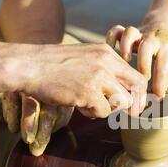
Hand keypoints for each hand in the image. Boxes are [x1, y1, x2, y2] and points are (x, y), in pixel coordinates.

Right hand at [7, 43, 146, 154]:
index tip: (135, 105)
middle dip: (135, 104)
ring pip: (122, 102)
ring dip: (109, 108)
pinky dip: (92, 113)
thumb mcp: (85, 58)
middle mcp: (106, 62)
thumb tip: (124, 93)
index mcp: (107, 53)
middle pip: (138, 88)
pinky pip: (104, 112)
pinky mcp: (88, 92)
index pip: (137, 75)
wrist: (28, 66)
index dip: (139, 93)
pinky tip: (78, 104)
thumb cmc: (54, 66)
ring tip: (90, 103)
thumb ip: (105, 70)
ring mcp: (98, 77)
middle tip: (128, 114)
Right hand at [106, 23, 167, 96]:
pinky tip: (110, 50)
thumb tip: (158, 98)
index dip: (159, 84)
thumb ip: (165, 77)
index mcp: (167, 47)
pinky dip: (111, 38)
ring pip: (130, 33)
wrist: (165, 21)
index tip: (156, 96)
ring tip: (125, 61)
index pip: (163, 66)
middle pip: (146, 47)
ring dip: (125, 47)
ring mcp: (139, 33)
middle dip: (143, 65)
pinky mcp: (127, 32)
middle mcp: (152, 38)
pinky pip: (116, 30)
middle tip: (141, 80)